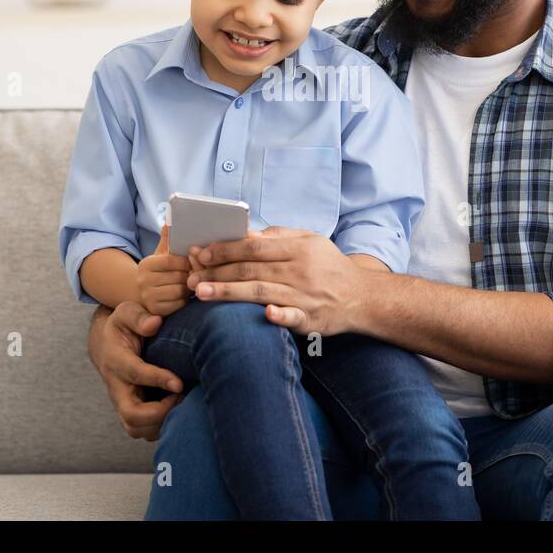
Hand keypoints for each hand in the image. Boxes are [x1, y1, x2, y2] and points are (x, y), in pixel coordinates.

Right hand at [89, 299, 184, 440]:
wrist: (108, 346)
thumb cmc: (122, 327)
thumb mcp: (126, 312)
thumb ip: (138, 316)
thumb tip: (155, 323)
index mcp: (116, 360)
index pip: (134, 374)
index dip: (157, 379)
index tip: (179, 383)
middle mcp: (116, 387)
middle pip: (130, 415)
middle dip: (159, 413)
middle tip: (182, 397)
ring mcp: (122, 403)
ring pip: (136, 428)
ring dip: (161, 423)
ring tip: (183, 404)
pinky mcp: (130, 412)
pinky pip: (143, 431)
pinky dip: (161, 427)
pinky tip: (180, 410)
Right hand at [137, 224, 191, 316]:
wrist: (145, 294)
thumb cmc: (161, 271)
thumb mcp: (162, 254)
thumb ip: (168, 239)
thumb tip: (170, 220)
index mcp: (146, 264)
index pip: (171, 260)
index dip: (187, 260)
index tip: (195, 259)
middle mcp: (143, 281)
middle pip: (178, 276)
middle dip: (192, 274)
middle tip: (199, 272)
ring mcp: (148, 297)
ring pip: (180, 291)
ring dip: (190, 287)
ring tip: (193, 283)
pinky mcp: (156, 311)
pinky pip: (179, 305)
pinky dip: (186, 300)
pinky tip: (187, 294)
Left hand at [187, 227, 368, 335]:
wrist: (362, 297)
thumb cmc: (330, 267)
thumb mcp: (311, 241)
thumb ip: (280, 236)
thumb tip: (247, 233)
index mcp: (297, 249)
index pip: (253, 247)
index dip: (224, 249)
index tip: (200, 252)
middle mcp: (299, 271)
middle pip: (251, 269)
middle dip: (216, 271)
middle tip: (189, 275)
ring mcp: (304, 296)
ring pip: (260, 292)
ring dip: (228, 292)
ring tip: (200, 293)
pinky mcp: (311, 319)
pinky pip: (292, 317)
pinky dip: (279, 316)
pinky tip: (263, 314)